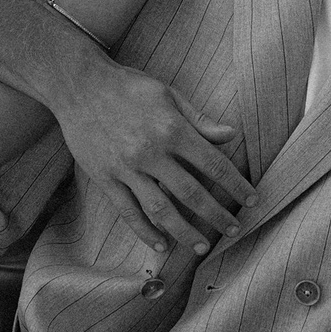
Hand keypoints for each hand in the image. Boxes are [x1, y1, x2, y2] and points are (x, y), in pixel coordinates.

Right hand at [51, 57, 250, 261]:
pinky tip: (160, 244)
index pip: (214, 164)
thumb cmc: (128, 86)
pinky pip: (128, 211)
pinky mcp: (104, 177)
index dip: (236, 186)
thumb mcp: (168, 95)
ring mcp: (126, 168)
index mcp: (172, 129)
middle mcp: (151, 152)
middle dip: (217, 215)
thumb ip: (199, 119)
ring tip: (202, 247)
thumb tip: (231, 134)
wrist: (78, 85)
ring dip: (185, 232)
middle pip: (192, 193)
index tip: (252, 201)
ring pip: (161, 209)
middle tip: (234, 231)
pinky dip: (145, 231)